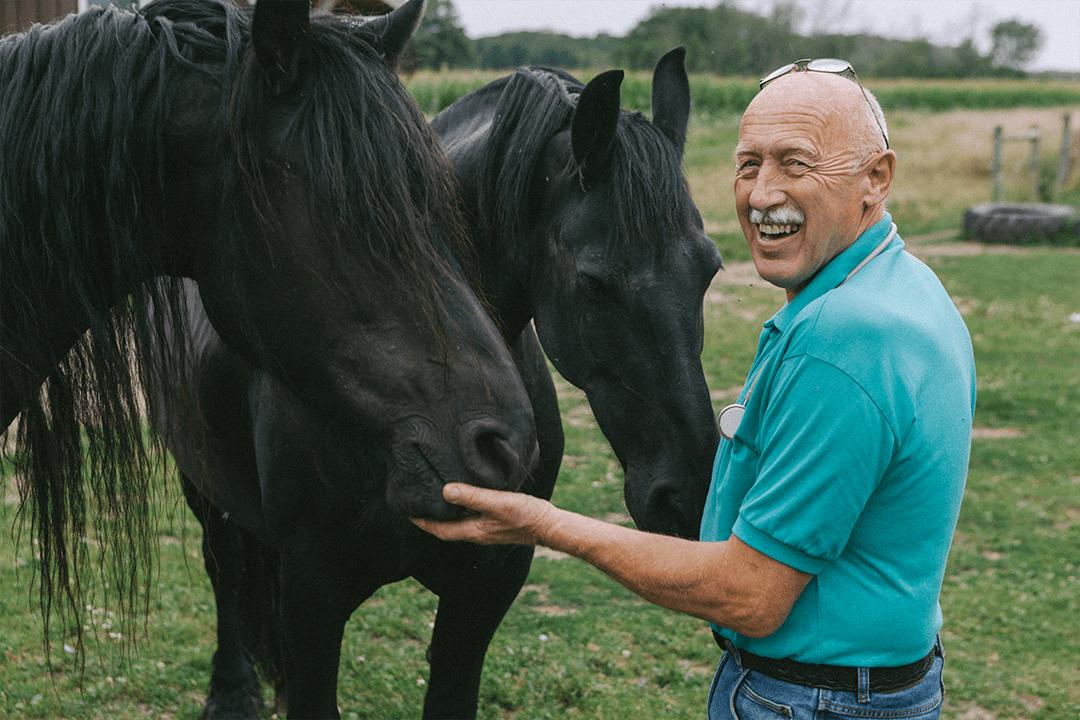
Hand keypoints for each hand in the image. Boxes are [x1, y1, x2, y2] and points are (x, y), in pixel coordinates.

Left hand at [410, 483, 556, 545]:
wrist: (549, 525)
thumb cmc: (524, 515)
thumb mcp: (497, 502)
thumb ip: (472, 496)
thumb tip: (444, 491)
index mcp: (473, 531)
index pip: (440, 530)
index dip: (423, 522)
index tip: (407, 512)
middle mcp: (477, 532)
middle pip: (446, 527)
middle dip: (431, 517)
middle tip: (418, 502)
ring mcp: (487, 528)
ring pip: (458, 522)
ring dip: (446, 512)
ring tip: (436, 497)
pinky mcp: (496, 522)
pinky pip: (471, 516)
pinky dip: (462, 508)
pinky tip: (464, 496)